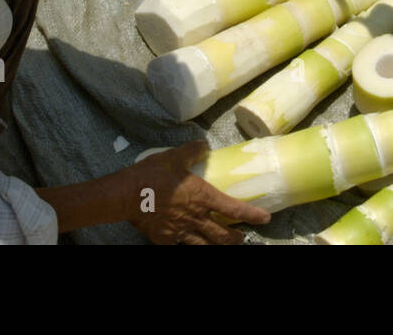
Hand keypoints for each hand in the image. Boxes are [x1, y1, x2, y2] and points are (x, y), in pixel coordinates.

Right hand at [125, 142, 270, 244]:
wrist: (127, 194)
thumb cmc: (153, 174)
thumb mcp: (175, 157)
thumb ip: (192, 151)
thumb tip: (203, 145)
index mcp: (203, 197)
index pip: (235, 209)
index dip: (252, 215)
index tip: (265, 218)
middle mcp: (196, 218)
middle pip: (223, 235)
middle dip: (235, 237)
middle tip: (241, 236)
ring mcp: (181, 231)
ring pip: (205, 245)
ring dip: (216, 245)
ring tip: (221, 244)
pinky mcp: (165, 239)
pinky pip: (181, 246)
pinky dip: (187, 245)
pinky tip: (187, 243)